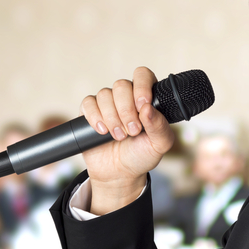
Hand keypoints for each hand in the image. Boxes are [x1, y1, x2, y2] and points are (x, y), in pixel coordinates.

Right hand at [80, 67, 175, 213]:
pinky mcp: (90, 113)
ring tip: (119, 136)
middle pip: (121, 85)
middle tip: (133, 131)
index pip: (143, 75)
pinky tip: (102, 132)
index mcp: (146, 98)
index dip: (142, 86)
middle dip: (126, 110)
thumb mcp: (159, 144)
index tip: (143, 106)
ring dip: (112, 117)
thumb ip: (160, 126)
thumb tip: (147, 108)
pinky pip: (88, 103)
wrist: (120, 174)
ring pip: (105, 94)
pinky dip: (95, 117)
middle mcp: (127, 97)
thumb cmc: (142, 156)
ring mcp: (108, 104)